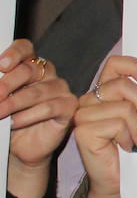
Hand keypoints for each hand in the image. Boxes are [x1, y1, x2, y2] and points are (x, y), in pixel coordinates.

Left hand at [1, 41, 75, 197]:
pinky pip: (50, 107)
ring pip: (38, 91)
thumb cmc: (7, 120)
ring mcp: (60, 89)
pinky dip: (29, 115)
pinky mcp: (69, 107)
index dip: (14, 53)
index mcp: (29, 66)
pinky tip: (15, 122)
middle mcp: (47, 74)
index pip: (25, 49)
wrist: (19, 148)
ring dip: (13, 103)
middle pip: (30, 69)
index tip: (1, 65)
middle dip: (7, 84)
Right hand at [73, 55, 136, 197]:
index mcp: (103, 91)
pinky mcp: (83, 131)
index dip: (135, 67)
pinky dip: (130, 138)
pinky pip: (118, 125)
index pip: (115, 63)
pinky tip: (129, 148)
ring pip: (124, 108)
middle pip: (123, 85)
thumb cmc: (133, 146)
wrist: (119, 179)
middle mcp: (89, 99)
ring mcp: (83, 115)